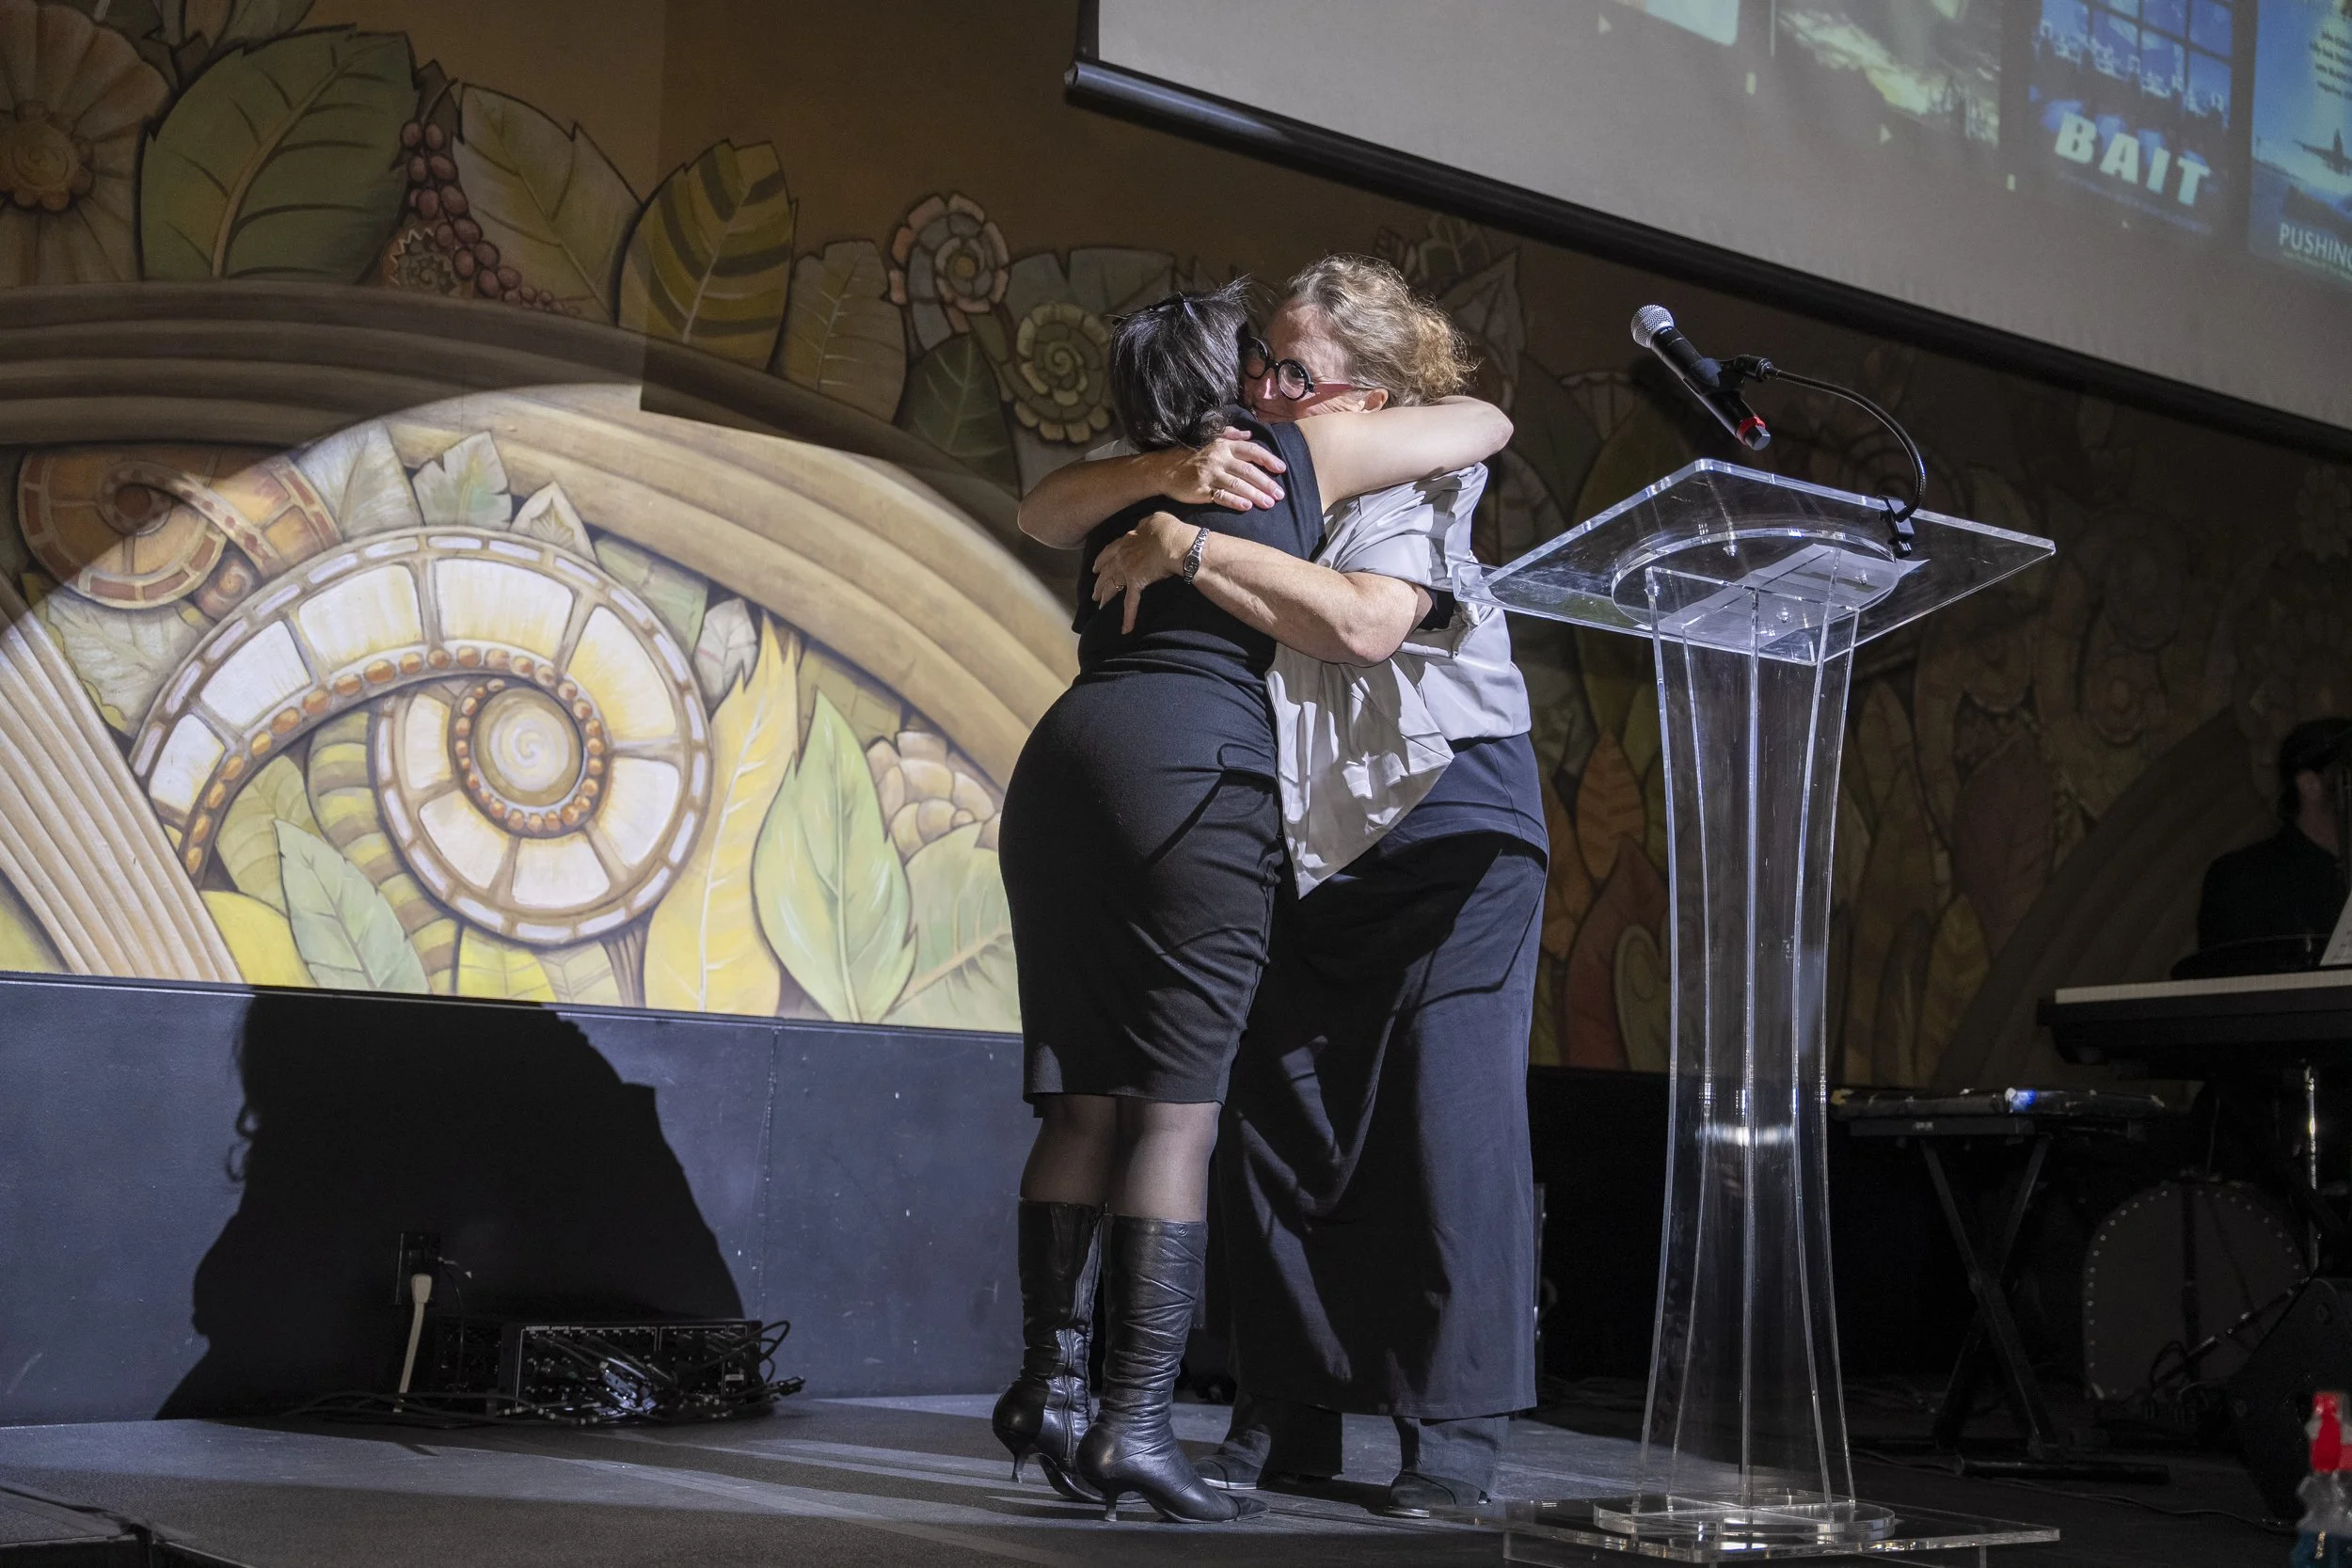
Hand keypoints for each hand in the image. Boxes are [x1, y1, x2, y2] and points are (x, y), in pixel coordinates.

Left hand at [1093, 511, 1199, 632]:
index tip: (1095, 567)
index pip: (1110, 551)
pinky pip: (1130, 603)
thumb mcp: (1156, 519)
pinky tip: (1125, 630)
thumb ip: (1146, 523)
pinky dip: (1128, 617)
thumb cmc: (1169, 529)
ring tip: (1100, 608)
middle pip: (1106, 572)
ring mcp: (1127, 570)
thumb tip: (1146, 524)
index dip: (1102, 560)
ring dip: (1106, 598)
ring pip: (1112, 587)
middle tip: (1094, 593)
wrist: (1175, 542)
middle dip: (1099, 583)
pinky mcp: (1136, 583)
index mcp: (1127, 540)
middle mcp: (1123, 556)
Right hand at [1155, 429, 1284, 510]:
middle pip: (1248, 471)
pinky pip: (1221, 497)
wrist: (1164, 469)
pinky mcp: (1201, 490)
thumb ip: (1231, 435)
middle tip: (1280, 494)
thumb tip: (1249, 434)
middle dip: (1266, 483)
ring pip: (1238, 485)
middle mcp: (1219, 459)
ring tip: (1269, 503)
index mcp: (1223, 445)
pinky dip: (1235, 501)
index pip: (1251, 451)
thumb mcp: (1210, 440)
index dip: (1268, 459)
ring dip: (1256, 494)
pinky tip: (1247, 507)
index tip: (1282, 469)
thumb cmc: (1190, 455)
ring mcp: (1210, 475)